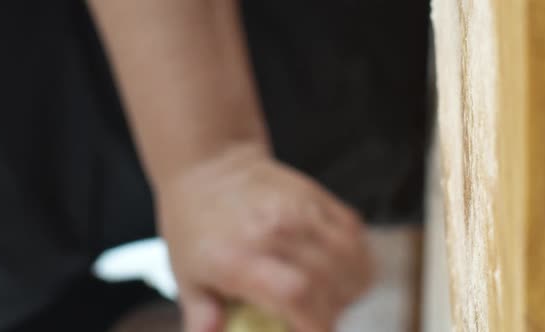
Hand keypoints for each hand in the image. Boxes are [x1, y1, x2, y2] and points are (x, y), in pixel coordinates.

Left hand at [156, 144, 372, 331]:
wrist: (210, 165)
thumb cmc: (195, 220)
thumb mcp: (187, 275)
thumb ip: (202, 315)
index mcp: (238, 256)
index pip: (295, 293)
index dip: (316, 323)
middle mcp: (274, 231)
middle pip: (328, 281)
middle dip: (333, 311)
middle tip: (318, 317)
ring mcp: (299, 209)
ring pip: (349, 256)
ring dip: (351, 286)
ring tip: (333, 295)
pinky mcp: (316, 196)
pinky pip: (353, 231)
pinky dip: (357, 257)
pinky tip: (342, 269)